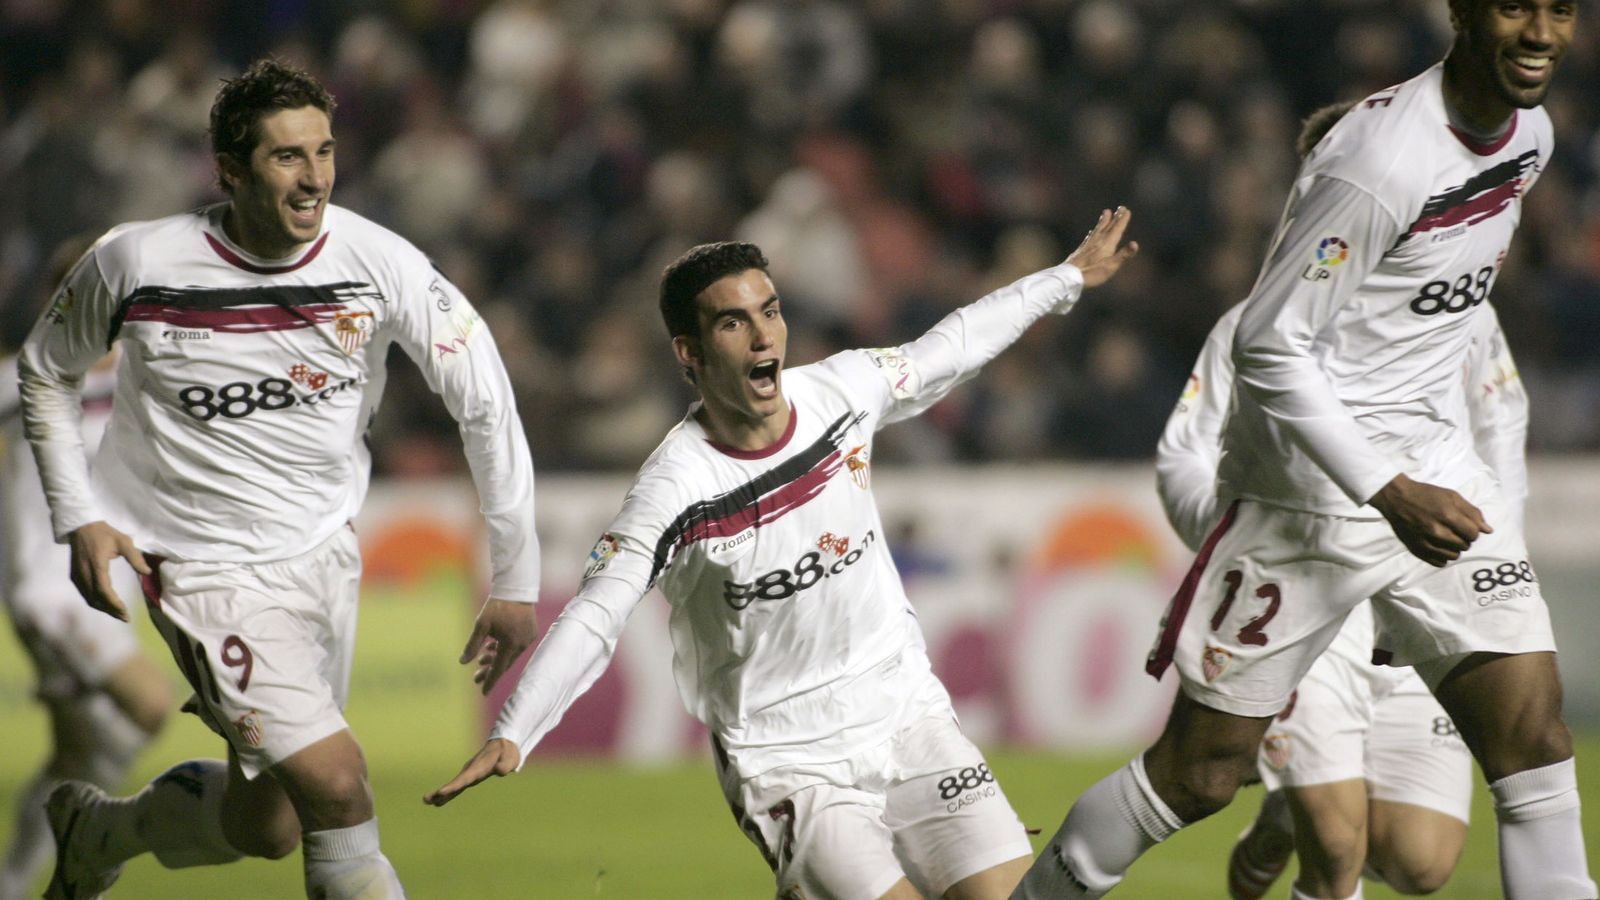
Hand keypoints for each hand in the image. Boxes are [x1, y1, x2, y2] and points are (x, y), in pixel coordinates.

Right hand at [67, 521, 148, 620]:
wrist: (81, 527)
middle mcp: (84, 573)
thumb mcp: (124, 541)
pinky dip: (95, 602)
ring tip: (118, 613)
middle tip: (125, 617)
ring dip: (103, 608)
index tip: (125, 611)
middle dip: (110, 610)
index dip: (113, 603)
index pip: (103, 590)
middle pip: (95, 598)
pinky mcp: (74, 576)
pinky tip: (106, 605)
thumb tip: (147, 572)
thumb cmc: (105, 533)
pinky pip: (84, 594)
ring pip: (88, 598)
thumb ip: (135, 557)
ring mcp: (77, 575)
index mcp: (96, 565)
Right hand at [424, 738, 520, 806]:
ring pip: (454, 785)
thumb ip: (505, 765)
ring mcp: (469, 773)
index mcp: (479, 767)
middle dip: (442, 792)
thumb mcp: (510, 758)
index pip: (465, 779)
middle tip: (426, 799)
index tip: (441, 791)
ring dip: (441, 794)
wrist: (504, 744)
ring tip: (427, 801)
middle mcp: (471, 770)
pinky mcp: (470, 776)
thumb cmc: (508, 752)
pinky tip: (439, 802)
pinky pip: (458, 786)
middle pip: (455, 783)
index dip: (453, 786)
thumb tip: (499, 770)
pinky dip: (448, 793)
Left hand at [459, 597, 538, 694]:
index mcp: (509, 645)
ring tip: (483, 658)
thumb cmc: (496, 606)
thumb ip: (472, 646)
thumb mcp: (481, 626)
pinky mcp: (530, 633)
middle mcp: (521, 645)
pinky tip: (493, 646)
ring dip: (496, 658)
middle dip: (490, 670)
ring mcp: (527, 639)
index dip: (489, 681)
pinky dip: (505, 649)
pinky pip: (516, 647)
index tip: (483, 692)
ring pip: (510, 655)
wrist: (516, 589)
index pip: (498, 669)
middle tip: (476, 677)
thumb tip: (462, 663)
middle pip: (504, 664)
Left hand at [1066, 207, 1138, 288]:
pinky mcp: (1079, 251)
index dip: (1122, 220)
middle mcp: (1097, 242)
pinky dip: (1093, 232)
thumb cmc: (1092, 273)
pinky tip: (1091, 232)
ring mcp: (1087, 246)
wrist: (1068, 278)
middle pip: (1108, 227)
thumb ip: (1123, 255)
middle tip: (1120, 207)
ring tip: (1106, 212)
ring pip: (1097, 230)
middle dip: (1115, 218)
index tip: (1127, 210)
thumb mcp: (1111, 266)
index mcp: (1106, 245)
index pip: (1116, 230)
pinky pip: (1089, 238)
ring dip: (1103, 221)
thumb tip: (1135, 244)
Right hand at [1368, 474, 1491, 566]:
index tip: (1464, 525)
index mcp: (1447, 516)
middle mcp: (1437, 532)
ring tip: (1446, 538)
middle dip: (1463, 538)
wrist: (1396, 499)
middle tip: (1453, 529)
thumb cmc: (1426, 494)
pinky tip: (1437, 545)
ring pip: (1453, 556)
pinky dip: (1441, 556)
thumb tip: (1488, 531)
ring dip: (1453, 548)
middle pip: (1465, 546)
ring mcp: (1426, 543)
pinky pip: (1439, 562)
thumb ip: (1472, 513)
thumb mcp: (1452, 496)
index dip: (1472, 530)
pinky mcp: (1417, 550)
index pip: (1473, 534)